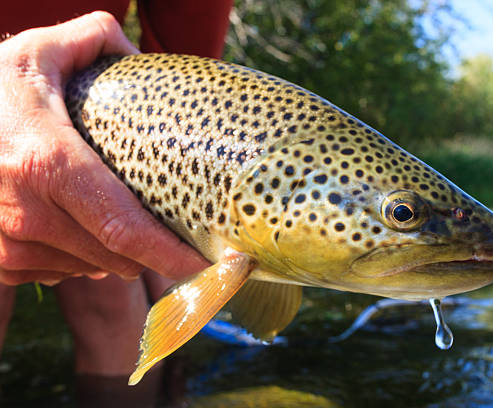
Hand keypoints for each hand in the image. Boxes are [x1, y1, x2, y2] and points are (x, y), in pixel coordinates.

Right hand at [0, 12, 210, 285]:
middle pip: (117, 256)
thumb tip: (139, 50)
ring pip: (91, 268)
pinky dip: (81, 257)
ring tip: (129, 226)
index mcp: (47, 164)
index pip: (125, 228)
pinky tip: (82, 230)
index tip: (209, 263)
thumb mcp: (37, 51)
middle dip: (155, 256)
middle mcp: (26, 213)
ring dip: (118, 255)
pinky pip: (59, 273)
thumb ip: (94, 37)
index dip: (171, 253)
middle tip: (184, 243)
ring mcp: (8, 244)